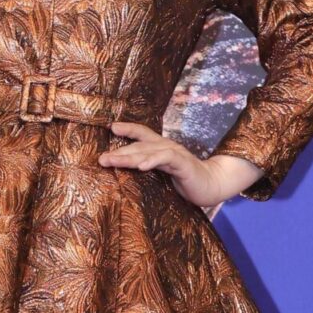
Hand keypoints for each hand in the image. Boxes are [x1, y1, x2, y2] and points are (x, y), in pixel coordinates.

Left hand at [98, 121, 262, 206]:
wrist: (212, 184)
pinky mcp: (182, 163)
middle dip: (118, 152)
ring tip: (111, 161)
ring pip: (147, 152)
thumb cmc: (185, 180)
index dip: (127, 129)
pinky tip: (141, 166)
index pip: (141, 134)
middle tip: (100, 158)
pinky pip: (165, 159)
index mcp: (160, 147)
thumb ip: (148, 167)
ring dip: (127, 156)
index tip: (110, 128)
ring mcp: (174, 153)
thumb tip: (125, 170)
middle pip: (138, 146)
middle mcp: (165, 146)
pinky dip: (152, 161)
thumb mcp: (162, 173)